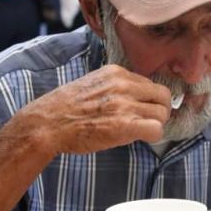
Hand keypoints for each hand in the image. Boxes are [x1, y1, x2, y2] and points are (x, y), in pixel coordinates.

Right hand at [22, 64, 170, 155]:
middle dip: (160, 110)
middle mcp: (124, 85)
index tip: (143, 108)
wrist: (48, 123)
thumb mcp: (92, 84)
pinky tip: (141, 138)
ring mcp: (125, 104)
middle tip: (149, 121)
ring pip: (162, 113)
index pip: (149, 83)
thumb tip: (134, 97)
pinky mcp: (125, 125)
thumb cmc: (65, 108)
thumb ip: (115, 86)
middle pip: (162, 95)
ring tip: (141, 131)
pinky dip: (153, 135)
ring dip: (156, 124)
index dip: (149, 98)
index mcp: (116, 73)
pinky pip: (156, 129)